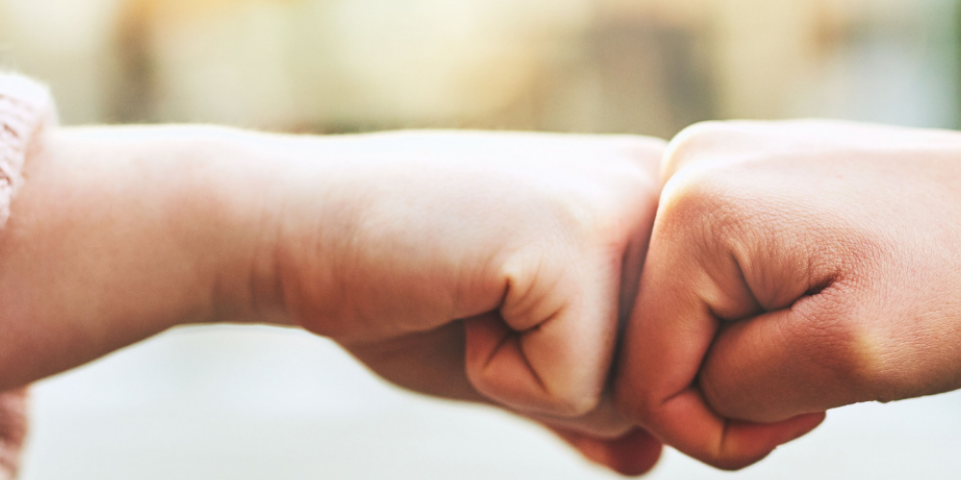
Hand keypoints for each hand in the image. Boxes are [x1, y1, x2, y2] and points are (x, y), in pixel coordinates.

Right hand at [0, 127, 666, 474]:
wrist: (285, 230)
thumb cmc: (394, 289)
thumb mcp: (508, 355)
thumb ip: (586, 400)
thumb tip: (651, 458)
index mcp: (654, 197)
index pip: (675, 360)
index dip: (572, 372)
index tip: (495, 299)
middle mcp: (659, 186)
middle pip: (663, 381)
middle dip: (558, 379)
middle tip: (476, 300)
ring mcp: (624, 208)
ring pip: (632, 393)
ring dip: (530, 379)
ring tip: (469, 297)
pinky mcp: (578, 244)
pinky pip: (575, 391)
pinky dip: (498, 377)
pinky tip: (454, 295)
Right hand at [615, 95, 960, 468]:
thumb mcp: (848, 359)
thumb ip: (736, 388)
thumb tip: (679, 390)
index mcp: (696, 211)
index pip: (646, 376)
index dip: (720, 430)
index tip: (814, 415)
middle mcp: (688, 169)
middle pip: (659, 342)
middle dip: (736, 386)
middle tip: (829, 384)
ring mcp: (717, 165)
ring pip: (688, 320)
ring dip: (754, 354)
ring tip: (836, 339)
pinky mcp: (747, 177)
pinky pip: (718, 284)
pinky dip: (767, 318)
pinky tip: (830, 305)